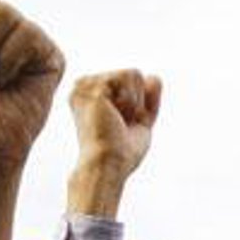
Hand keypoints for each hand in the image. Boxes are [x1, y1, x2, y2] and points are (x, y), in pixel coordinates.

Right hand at [69, 69, 161, 186]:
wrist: (108, 165)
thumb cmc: (121, 153)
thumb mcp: (140, 122)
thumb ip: (147, 100)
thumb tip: (155, 76)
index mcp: (90, 95)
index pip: (129, 83)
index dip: (138, 105)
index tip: (122, 126)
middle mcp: (84, 87)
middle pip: (133, 75)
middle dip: (137, 102)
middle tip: (119, 125)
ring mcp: (87, 85)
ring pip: (133, 74)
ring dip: (135, 102)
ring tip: (116, 121)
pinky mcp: (94, 86)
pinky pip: (130, 76)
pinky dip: (131, 100)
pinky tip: (114, 116)